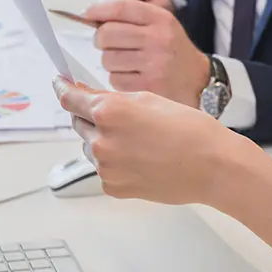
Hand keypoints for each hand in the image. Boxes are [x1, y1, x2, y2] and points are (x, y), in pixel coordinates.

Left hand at [55, 77, 271, 268]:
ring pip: (92, 147)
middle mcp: (101, 141)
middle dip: (94, 117)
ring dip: (105, 140)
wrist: (212, 166)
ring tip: (141, 141)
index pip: (71, 99)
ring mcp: (105, 167)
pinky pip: (104, 169)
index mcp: (110, 112)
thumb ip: (113, 98)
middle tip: (123, 117)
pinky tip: (142, 158)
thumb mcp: (151, 98)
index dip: (63, 89)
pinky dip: (116, 162)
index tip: (59, 85)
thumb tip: (88, 97)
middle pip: (80, 123)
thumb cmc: (190, 129)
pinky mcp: (113, 187)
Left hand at [83, 0, 210, 107]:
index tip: (88, 14)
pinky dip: (118, 79)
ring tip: (125, 62)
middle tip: (107, 43)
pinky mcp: (147, 86)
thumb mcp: (161, 24)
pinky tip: (132, 76)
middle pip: (107, 33)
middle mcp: (158, 39)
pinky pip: (115, 79)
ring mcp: (153, 64)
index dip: (98, 9)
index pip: (120, 7)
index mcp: (161, 18)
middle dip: (101, 39)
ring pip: (108, 58)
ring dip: (110, 61)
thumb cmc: (172, 50)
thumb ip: (131, 16)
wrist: (198, 80)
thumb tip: (92, 15)